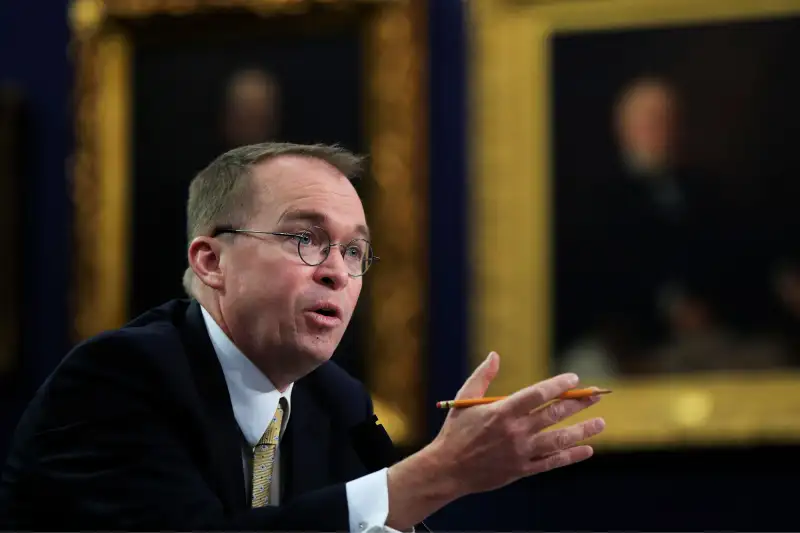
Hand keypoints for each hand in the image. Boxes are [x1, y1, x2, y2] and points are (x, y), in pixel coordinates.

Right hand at [428, 351, 604, 496]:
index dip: (558, 385)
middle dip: (578, 403)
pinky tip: (587, 449)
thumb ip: (482, 376)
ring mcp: (520, 452)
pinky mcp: (521, 470)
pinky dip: (570, 456)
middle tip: (597, 395)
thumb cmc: (455, 431)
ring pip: (558, 440)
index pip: (537, 394)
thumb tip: (495, 355)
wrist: (447, 469)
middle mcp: (515, 431)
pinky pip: (551, 463)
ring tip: (600, 423)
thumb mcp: (464, 400)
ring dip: (582, 430)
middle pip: (554, 414)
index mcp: (502, 412)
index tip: (574, 379)